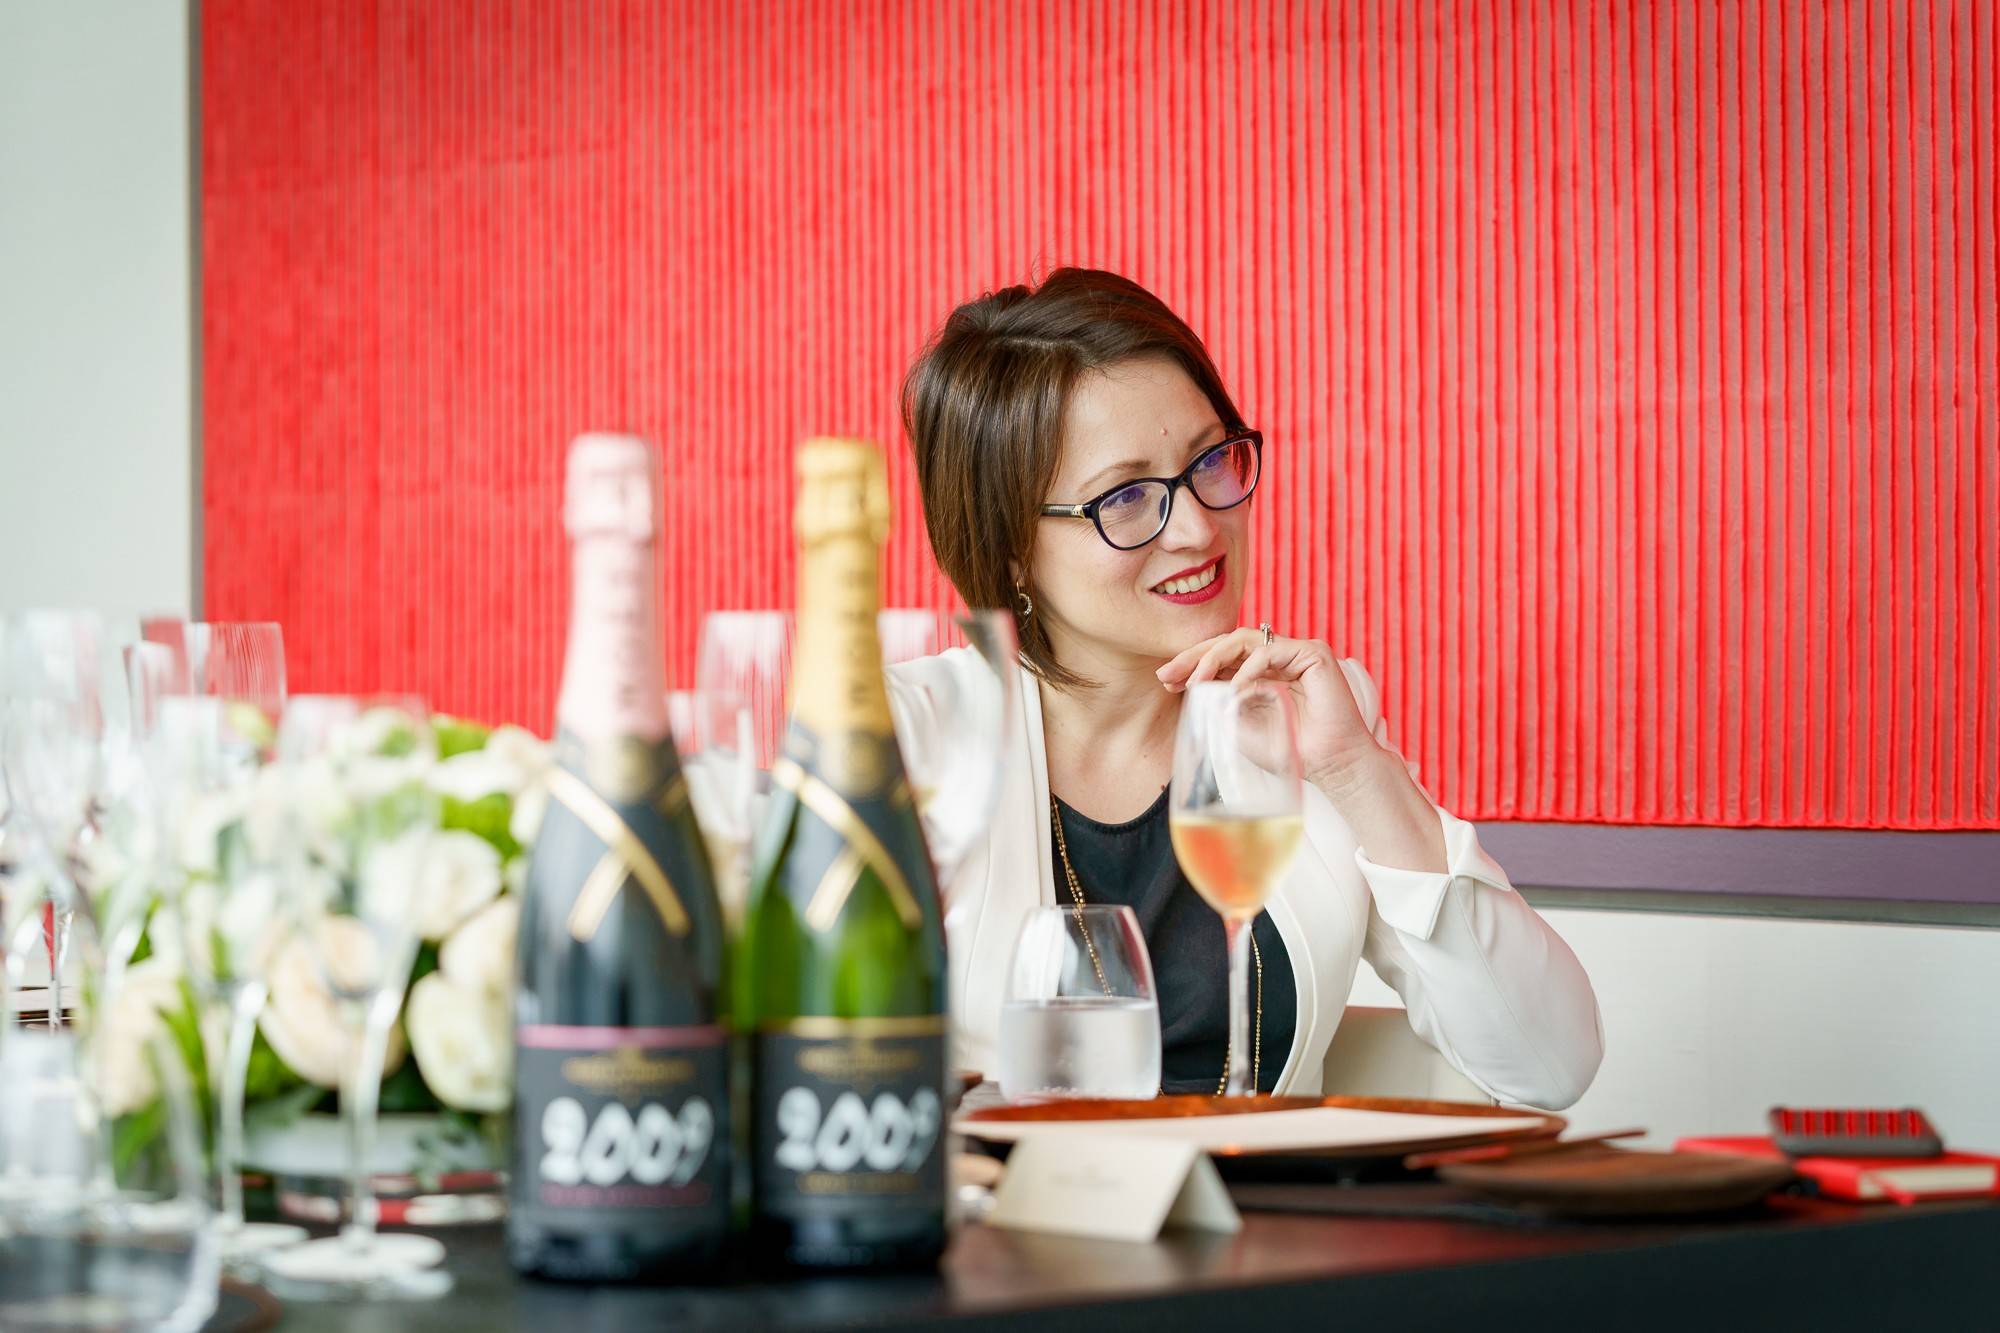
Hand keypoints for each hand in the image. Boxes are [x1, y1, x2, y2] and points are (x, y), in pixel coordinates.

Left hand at [1156, 628, 1379, 791]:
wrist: (1330, 765)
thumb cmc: (1291, 750)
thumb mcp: (1241, 727)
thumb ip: (1219, 705)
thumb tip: (1191, 686)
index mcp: (1261, 672)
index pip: (1221, 658)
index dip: (1192, 666)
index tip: (1165, 681)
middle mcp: (1278, 657)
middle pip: (1227, 643)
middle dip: (1194, 657)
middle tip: (1168, 674)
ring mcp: (1295, 652)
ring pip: (1243, 640)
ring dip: (1213, 659)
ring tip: (1196, 682)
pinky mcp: (1313, 653)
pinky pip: (1269, 651)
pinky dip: (1247, 669)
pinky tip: (1233, 690)